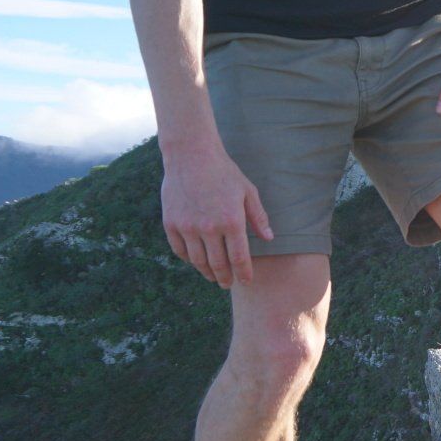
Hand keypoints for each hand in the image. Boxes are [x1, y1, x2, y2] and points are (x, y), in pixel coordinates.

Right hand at [161, 145, 272, 287]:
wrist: (191, 156)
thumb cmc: (224, 172)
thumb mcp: (247, 191)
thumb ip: (258, 217)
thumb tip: (269, 238)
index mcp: (232, 221)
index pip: (240, 258)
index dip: (244, 273)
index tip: (247, 281)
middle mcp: (209, 228)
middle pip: (218, 264)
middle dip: (225, 278)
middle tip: (228, 284)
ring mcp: (188, 227)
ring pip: (198, 261)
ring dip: (207, 272)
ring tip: (214, 276)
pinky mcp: (171, 224)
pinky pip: (180, 250)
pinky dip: (189, 259)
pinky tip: (196, 261)